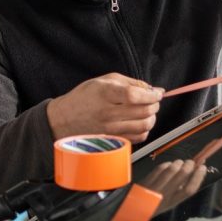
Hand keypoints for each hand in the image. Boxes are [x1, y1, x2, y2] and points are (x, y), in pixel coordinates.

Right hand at [46, 73, 163, 142]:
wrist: (64, 119)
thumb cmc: (84, 97)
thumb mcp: (104, 80)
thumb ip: (130, 82)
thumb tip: (152, 89)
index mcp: (105, 94)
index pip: (135, 95)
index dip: (151, 95)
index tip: (157, 93)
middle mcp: (107, 113)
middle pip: (143, 111)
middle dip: (154, 105)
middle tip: (153, 101)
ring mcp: (110, 129)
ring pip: (143, 126)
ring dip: (152, 118)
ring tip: (148, 112)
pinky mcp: (112, 140)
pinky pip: (137, 138)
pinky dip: (144, 130)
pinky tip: (139, 123)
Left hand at [141, 159, 206, 214]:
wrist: (136, 208)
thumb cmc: (158, 203)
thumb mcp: (172, 200)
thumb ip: (183, 187)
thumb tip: (198, 169)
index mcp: (173, 202)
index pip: (189, 189)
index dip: (198, 177)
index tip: (202, 167)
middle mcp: (164, 195)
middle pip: (181, 175)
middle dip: (189, 165)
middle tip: (190, 162)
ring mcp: (154, 187)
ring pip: (171, 169)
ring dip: (178, 162)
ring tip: (180, 162)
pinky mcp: (146, 180)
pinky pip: (160, 168)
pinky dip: (167, 164)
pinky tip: (169, 165)